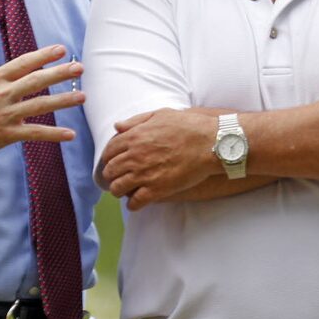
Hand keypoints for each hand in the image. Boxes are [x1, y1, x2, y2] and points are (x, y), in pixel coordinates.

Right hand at [0, 26, 83, 158]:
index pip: (22, 63)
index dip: (42, 56)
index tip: (61, 49)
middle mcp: (3, 95)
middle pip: (36, 82)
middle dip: (59, 74)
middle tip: (79, 67)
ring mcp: (6, 115)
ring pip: (39, 106)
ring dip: (62, 101)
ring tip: (82, 96)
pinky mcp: (7, 134)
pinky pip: (34, 133)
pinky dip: (53, 134)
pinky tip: (70, 134)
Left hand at [101, 108, 217, 209]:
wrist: (210, 143)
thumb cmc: (188, 126)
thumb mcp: (160, 114)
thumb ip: (136, 120)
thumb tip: (117, 127)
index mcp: (134, 137)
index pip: (109, 151)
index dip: (108, 158)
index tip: (112, 162)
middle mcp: (135, 156)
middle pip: (110, 171)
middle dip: (111, 175)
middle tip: (117, 177)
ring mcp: (145, 174)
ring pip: (118, 188)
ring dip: (119, 190)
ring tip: (125, 190)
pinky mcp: (157, 190)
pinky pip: (135, 202)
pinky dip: (133, 204)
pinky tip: (137, 202)